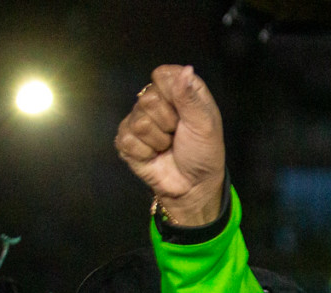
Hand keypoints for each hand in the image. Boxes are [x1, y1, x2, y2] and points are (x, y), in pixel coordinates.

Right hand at [115, 64, 225, 226]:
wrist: (194, 185)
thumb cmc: (204, 152)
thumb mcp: (204, 124)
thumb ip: (190, 97)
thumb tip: (185, 69)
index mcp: (177, 89)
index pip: (162, 75)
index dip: (173, 95)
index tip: (186, 113)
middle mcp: (155, 100)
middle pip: (147, 99)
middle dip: (168, 122)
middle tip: (178, 134)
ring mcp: (137, 119)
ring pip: (139, 122)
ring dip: (159, 140)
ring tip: (169, 146)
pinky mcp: (126, 140)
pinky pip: (129, 140)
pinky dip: (146, 153)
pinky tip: (155, 156)